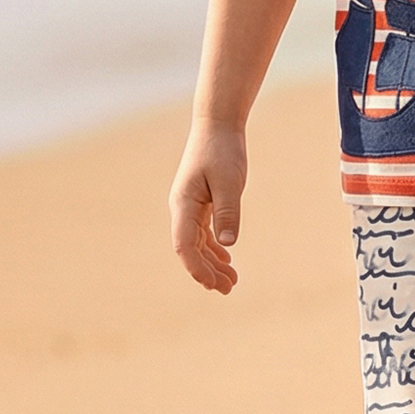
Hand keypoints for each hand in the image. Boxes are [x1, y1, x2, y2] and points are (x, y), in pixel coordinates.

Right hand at [170, 122, 245, 293]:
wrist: (218, 125)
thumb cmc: (222, 150)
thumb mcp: (230, 181)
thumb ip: (228, 212)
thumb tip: (228, 244)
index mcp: (184, 204)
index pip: (184, 245)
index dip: (196, 267)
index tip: (212, 284)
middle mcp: (183, 208)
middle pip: (191, 249)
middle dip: (207, 271)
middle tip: (228, 289)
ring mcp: (191, 206)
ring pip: (198, 243)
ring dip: (212, 262)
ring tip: (231, 281)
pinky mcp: (202, 201)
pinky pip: (204, 231)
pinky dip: (215, 247)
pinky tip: (227, 259)